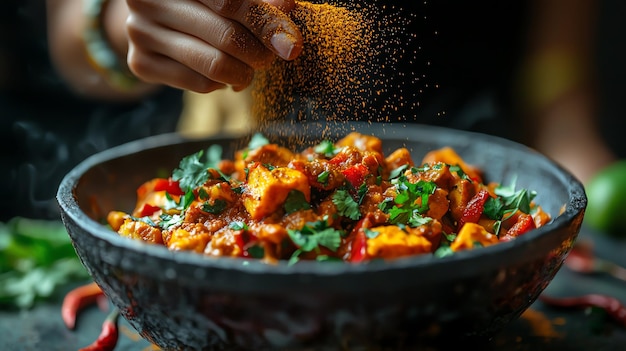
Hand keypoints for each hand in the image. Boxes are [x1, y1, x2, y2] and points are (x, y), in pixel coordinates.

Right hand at [125, 0, 302, 92]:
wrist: (156, 10)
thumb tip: (287, 7)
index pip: (230, 2)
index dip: (266, 23)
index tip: (291, 44)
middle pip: (225, 36)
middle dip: (259, 53)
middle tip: (270, 57)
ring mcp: (139, 31)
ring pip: (213, 65)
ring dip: (244, 73)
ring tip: (249, 67)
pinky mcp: (140, 63)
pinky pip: (199, 84)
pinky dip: (222, 83)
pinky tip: (222, 72)